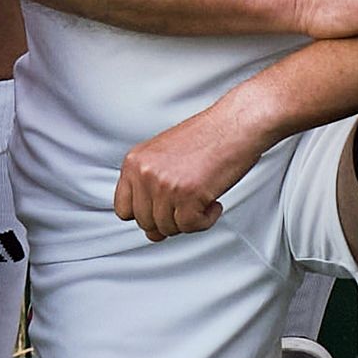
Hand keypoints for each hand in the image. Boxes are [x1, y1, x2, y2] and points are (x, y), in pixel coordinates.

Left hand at [114, 108, 267, 240]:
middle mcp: (144, 173)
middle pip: (145, 222)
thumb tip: (151, 231)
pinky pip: (190, 226)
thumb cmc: (206, 137)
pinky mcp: (187, 195)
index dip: (144, 214)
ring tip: (201, 199)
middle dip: (169, 220)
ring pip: (168, 227)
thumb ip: (150, 188)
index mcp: (134, 161)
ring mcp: (164, 184)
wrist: (235, 125)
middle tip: (187, 205)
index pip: (123, 208)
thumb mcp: (162, 156)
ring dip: (189, 219)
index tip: (161, 210)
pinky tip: (212, 203)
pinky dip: (205, 220)